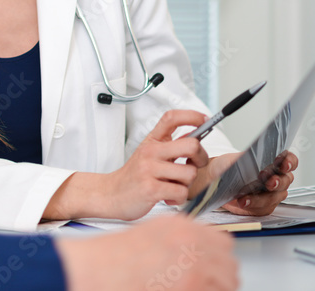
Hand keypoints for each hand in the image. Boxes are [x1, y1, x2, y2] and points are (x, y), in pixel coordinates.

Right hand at [44, 110, 210, 220]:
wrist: (110, 194)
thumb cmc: (133, 177)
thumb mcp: (148, 155)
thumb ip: (169, 146)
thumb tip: (195, 137)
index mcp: (151, 141)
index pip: (171, 118)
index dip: (192, 116)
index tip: (205, 120)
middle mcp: (150, 152)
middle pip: (191, 145)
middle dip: (201, 158)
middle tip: (194, 165)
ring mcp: (150, 169)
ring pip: (189, 173)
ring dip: (186, 184)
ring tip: (173, 186)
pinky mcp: (151, 188)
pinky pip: (181, 193)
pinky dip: (178, 198)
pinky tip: (167, 196)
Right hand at [58, 214, 238, 290]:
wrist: (102, 268)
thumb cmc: (118, 255)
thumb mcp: (153, 232)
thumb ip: (180, 237)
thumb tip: (199, 252)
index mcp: (184, 228)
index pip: (223, 242)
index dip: (219, 258)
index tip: (215, 266)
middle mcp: (193, 243)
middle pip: (229, 263)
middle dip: (222, 276)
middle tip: (210, 284)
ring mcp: (196, 266)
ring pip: (228, 282)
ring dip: (218, 287)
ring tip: (197, 287)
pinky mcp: (194, 285)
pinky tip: (193, 290)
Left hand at [220, 151, 297, 215]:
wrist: (213, 180)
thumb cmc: (225, 167)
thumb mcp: (232, 159)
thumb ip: (244, 158)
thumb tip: (249, 158)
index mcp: (272, 163)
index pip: (289, 161)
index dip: (290, 162)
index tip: (284, 163)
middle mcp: (275, 178)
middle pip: (285, 181)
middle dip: (277, 182)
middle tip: (268, 181)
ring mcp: (270, 194)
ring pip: (275, 197)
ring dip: (262, 198)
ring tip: (246, 197)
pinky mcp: (262, 206)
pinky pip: (263, 208)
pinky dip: (253, 206)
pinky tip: (242, 203)